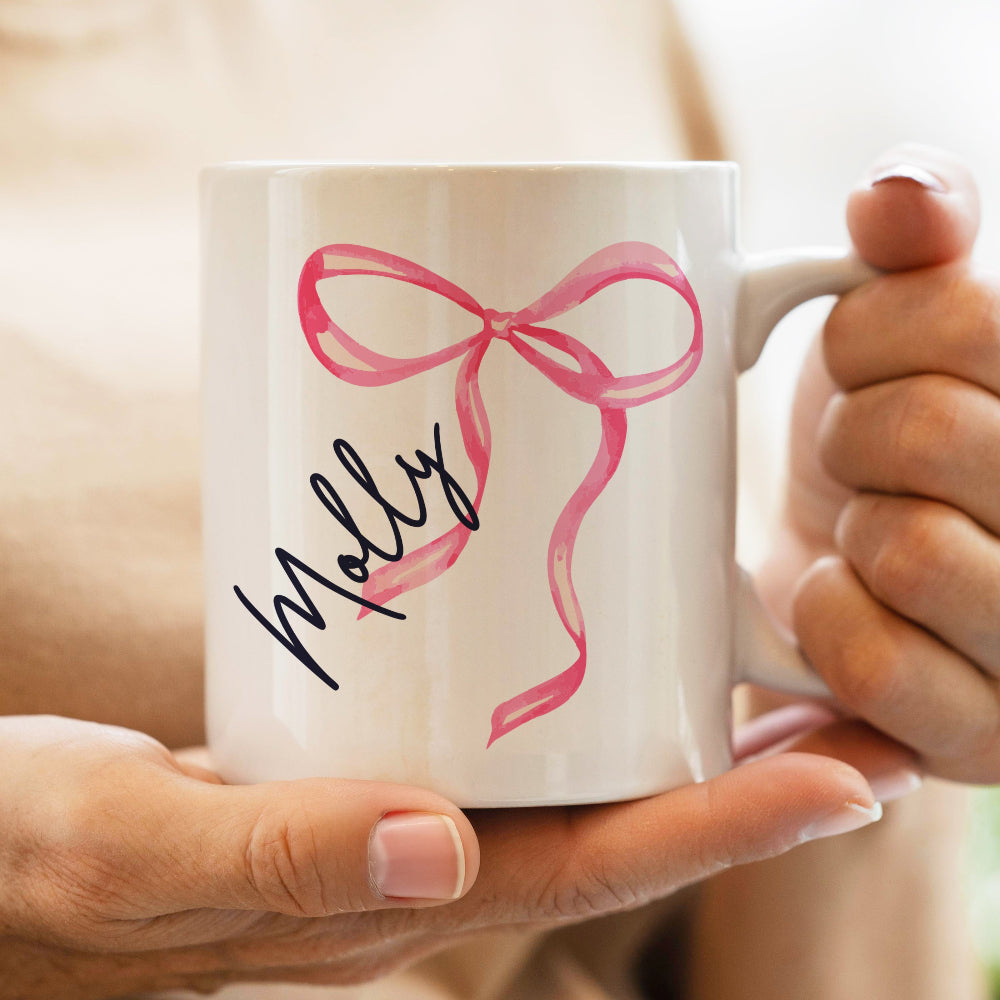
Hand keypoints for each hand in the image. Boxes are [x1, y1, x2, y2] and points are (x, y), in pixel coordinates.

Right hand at [0, 713, 895, 996]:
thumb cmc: (35, 862)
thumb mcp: (124, 850)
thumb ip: (270, 859)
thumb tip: (435, 848)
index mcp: (379, 906)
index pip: (588, 869)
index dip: (724, 831)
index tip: (850, 774)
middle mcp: (412, 867)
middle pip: (613, 826)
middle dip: (751, 784)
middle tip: (871, 709)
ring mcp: (390, 817)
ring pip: (569, 781)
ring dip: (683, 739)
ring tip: (783, 673)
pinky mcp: (357, 761)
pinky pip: (497, 739)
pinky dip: (578, 701)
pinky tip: (609, 649)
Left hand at [761, 144, 999, 784]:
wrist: (848, 557)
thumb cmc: (884, 431)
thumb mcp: (906, 321)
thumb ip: (920, 241)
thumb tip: (897, 194)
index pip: (970, 323)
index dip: (868, 334)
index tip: (861, 361)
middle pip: (926, 433)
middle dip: (854, 431)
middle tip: (860, 454)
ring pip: (911, 549)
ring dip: (850, 526)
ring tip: (867, 531)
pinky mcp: (983, 737)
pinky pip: (870, 660)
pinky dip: (827, 616)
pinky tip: (845, 599)